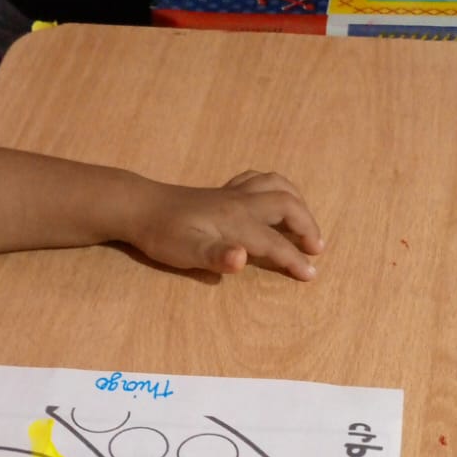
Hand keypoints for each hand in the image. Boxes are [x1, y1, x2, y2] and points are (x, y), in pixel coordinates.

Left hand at [120, 171, 323, 280]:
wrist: (141, 207)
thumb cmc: (163, 234)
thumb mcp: (186, 251)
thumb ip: (216, 256)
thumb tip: (242, 260)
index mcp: (236, 220)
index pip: (276, 242)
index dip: (295, 260)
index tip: (310, 276)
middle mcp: (241, 202)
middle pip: (288, 205)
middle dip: (307, 226)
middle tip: (316, 250)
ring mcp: (233, 192)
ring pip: (278, 185)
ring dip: (297, 203)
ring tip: (304, 222)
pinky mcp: (224, 190)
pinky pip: (260, 179)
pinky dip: (276, 188)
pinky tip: (273, 200)